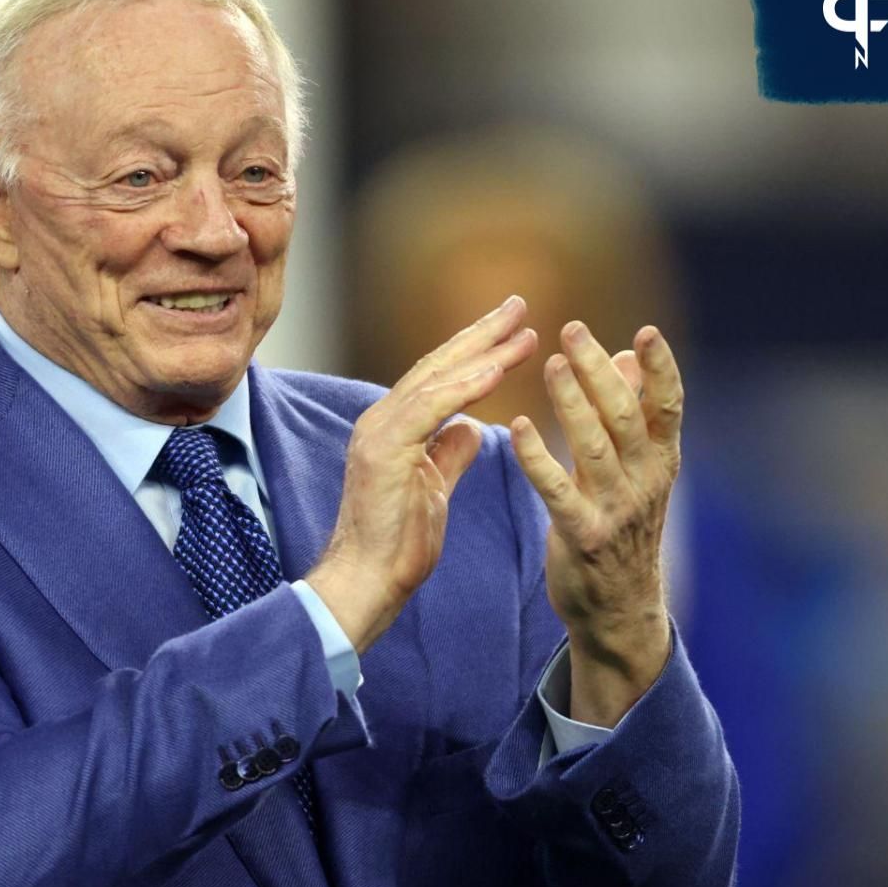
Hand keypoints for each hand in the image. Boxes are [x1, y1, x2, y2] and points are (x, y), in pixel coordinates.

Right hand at [306, 296, 537, 653]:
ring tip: (522, 329)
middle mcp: (382, 419)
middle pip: (437, 364)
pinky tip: (497, 369)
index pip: (439, 376)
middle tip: (519, 304)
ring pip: (435, 377)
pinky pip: (430, 407)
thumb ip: (449, 453)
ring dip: (482, 351)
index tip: (515, 328)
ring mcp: (379, 432)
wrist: (366, 582)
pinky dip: (465, 385)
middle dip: (481, 333)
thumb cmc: (397, 544)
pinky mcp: (384, 450)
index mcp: (394, 427)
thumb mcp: (434, 488)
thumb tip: (472, 427)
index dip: (477, 349)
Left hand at [509, 321, 680, 726]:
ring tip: (551, 364)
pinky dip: (538, 458)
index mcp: (663, 460)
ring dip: (572, 403)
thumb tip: (628, 353)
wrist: (620, 609)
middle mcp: (647, 482)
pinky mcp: (584, 537)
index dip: (660, 369)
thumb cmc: (624, 526)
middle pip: (627, 416)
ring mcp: (617, 510)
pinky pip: (558, 492)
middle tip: (572, 330)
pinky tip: (517, 427)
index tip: (647, 331)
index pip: (668, 406)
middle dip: (600, 371)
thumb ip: (634, 412)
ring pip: (595, 447)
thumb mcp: (639, 469)